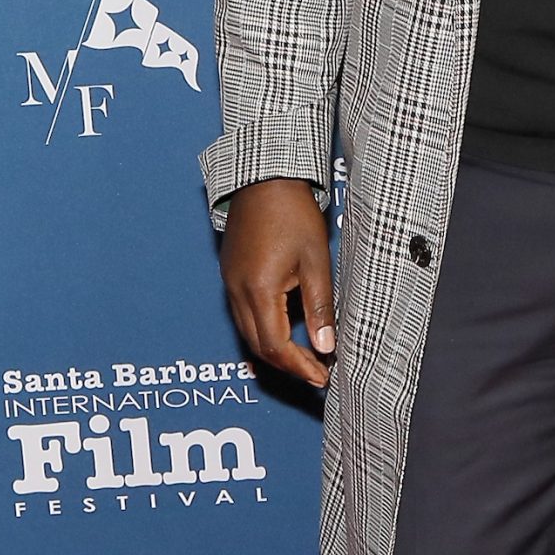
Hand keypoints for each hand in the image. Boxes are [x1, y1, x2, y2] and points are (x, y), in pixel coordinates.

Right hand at [219, 178, 335, 388]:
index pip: (276, 347)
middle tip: (317, 373)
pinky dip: (264, 331)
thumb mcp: (316, 262)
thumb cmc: (293, 213)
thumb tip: (325, 346)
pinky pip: (243, 315)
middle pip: (258, 347)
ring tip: (306, 357)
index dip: (300, 367)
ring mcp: (230, 283)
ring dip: (275, 351)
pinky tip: (286, 330)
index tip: (322, 377)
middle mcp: (237, 292)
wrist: (264, 177)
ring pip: (248, 333)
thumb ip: (319, 308)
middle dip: (288, 365)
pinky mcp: (231, 275)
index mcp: (259, 290)